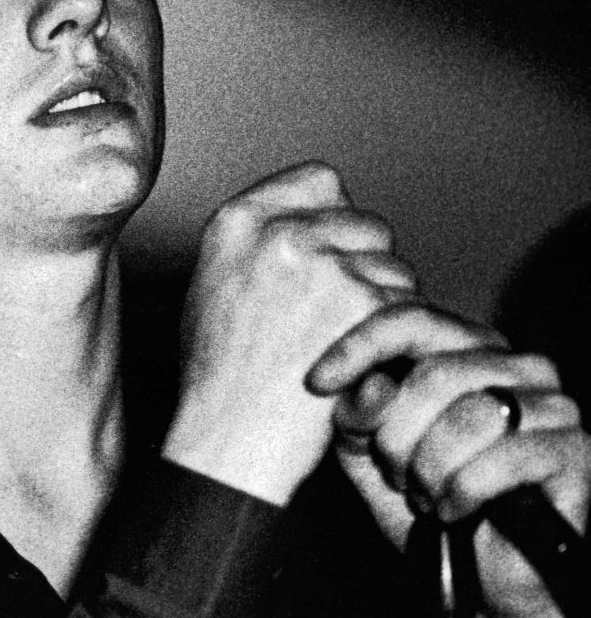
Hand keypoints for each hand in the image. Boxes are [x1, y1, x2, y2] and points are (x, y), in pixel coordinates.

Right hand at [163, 162, 415, 503]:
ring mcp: (321, 262)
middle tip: (343, 313)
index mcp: (237, 221)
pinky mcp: (360, 300)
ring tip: (344, 345)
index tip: (335, 249)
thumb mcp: (211, 287)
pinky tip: (364, 363)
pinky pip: (406, 302)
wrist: (229, 438)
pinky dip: (395, 335)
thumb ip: (257, 246)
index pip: (319, 179)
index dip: (335, 215)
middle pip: (364, 222)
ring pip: (392, 264)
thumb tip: (309, 225)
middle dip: (364, 264)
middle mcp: (278, 230)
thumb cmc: (217, 377)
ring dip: (384, 302)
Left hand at [309, 303, 590, 617]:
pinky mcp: (575, 448)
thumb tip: (371, 385)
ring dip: (429, 470)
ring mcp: (551, 403)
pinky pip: (502, 459)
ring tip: (428, 494)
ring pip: (467, 416)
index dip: (358, 346)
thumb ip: (358, 414)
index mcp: (462, 350)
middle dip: (396, 435)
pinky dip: (463, 493)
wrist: (481, 578)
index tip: (316, 382)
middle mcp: (512, 364)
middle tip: (396, 473)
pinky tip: (457, 510)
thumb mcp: (369, 454)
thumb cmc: (425, 503)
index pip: (409, 320)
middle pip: (432, 373)